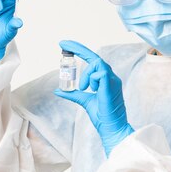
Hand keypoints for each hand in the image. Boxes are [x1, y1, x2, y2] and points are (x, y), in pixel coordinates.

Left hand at [54, 40, 133, 156]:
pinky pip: (100, 73)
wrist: (111, 127)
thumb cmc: (102, 115)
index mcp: (105, 79)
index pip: (92, 59)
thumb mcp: (84, 101)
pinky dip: (91, 79)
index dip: (80, 50)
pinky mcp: (111, 86)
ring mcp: (112, 80)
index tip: (66, 45)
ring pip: (97, 63)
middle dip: (78, 48)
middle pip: (94, 57)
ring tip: (82, 87)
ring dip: (85, 74)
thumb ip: (73, 94)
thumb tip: (58, 90)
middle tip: (63, 44)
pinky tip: (91, 90)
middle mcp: (110, 77)